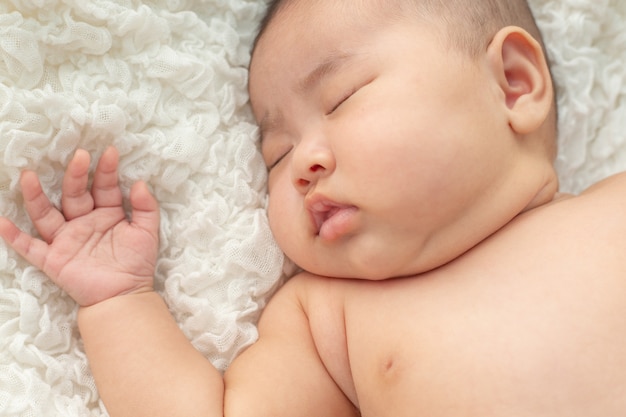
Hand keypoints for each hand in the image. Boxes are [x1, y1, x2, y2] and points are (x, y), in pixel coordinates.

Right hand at [0, 147, 159, 306]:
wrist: (125, 296)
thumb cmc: (137, 263)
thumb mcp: (147, 232)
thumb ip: (146, 208)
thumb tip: (139, 183)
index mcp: (107, 213)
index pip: (104, 187)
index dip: (106, 171)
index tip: (111, 152)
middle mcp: (83, 222)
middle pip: (74, 194)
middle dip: (76, 175)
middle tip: (79, 156)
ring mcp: (66, 239)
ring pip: (46, 214)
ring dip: (36, 196)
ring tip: (28, 176)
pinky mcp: (53, 259)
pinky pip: (30, 247)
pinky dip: (14, 236)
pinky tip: (0, 222)